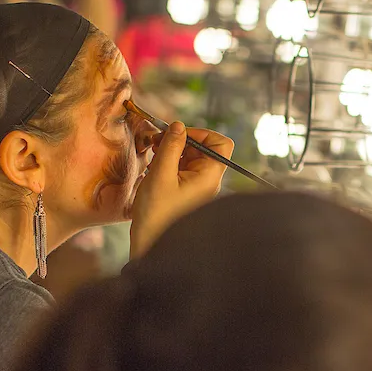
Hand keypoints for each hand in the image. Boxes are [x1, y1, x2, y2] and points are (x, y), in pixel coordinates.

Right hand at [130, 122, 232, 254]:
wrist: (150, 245)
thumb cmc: (156, 214)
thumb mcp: (161, 174)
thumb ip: (171, 147)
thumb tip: (178, 126)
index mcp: (209, 176)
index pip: (221, 143)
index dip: (202, 133)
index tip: (178, 134)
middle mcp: (208, 180)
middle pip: (204, 148)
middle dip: (181, 140)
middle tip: (158, 141)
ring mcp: (197, 186)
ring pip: (191, 156)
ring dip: (172, 150)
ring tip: (153, 153)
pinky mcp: (185, 191)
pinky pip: (182, 168)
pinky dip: (169, 161)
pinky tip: (154, 166)